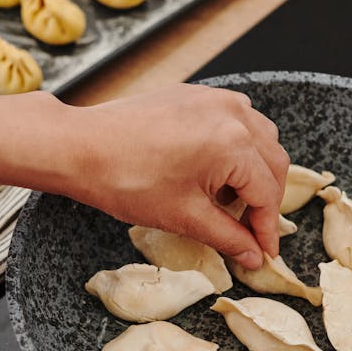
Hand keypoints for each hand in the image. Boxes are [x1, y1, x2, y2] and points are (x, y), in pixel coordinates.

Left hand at [66, 84, 288, 267]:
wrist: (79, 147)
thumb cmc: (125, 180)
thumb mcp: (184, 216)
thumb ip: (228, 236)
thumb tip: (253, 255)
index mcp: (233, 143)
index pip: (267, 193)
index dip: (267, 229)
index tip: (265, 253)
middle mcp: (233, 113)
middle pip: (272, 163)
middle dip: (265, 201)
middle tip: (250, 233)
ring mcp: (214, 99)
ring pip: (259, 138)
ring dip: (254, 172)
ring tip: (229, 202)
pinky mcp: (196, 95)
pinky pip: (235, 120)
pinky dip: (236, 148)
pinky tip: (214, 171)